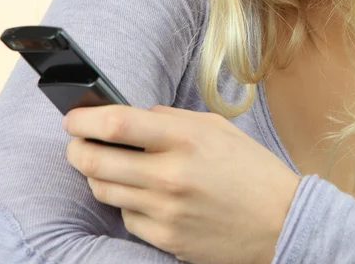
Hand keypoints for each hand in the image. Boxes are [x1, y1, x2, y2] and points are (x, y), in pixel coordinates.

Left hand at [64, 104, 300, 263]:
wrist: (281, 221)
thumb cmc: (250, 168)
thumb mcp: (216, 127)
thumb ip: (171, 118)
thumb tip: (135, 115)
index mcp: (185, 139)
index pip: (118, 123)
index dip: (85, 118)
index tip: (73, 117)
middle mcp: (170, 175)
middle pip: (96, 160)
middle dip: (76, 149)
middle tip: (77, 143)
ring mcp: (166, 211)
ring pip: (103, 190)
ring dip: (95, 174)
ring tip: (105, 165)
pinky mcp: (166, 239)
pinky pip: (126, 218)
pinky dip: (125, 202)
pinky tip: (140, 194)